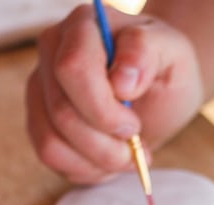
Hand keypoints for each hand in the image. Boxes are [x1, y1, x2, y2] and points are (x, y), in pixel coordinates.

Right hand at [26, 4, 203, 183]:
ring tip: (125, 156)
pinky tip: (108, 160)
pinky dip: (85, 169)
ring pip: (52, 143)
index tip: (134, 125)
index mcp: (83, 27)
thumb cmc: (165, 69)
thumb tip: (122, 81)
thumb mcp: (174, 54)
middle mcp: (52, 51)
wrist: (158, 90)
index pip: (73, 70)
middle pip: (62, 114)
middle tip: (136, 148)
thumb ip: (146, 53)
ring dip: (96, 162)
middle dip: (105, 146)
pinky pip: (51, 157)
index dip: (104, 110)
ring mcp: (41, 87)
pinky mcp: (40, 119)